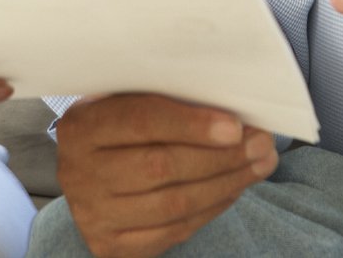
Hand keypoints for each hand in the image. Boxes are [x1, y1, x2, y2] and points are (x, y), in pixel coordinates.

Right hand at [54, 94, 276, 257]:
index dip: (191, 124)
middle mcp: (80, 173)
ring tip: (259, 165)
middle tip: (262, 144)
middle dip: (221, 156)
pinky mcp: (110, 245)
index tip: (235, 126)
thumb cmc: (121, 125)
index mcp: (83, 126)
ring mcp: (93, 214)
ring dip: (226, 184)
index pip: (141, 121)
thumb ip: (168, 98)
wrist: (88, 171)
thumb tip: (231, 109)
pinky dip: (210, 210)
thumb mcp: (128, 99)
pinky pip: (172, 232)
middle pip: (161, 167)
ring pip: (172, 204)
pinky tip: (232, 190)